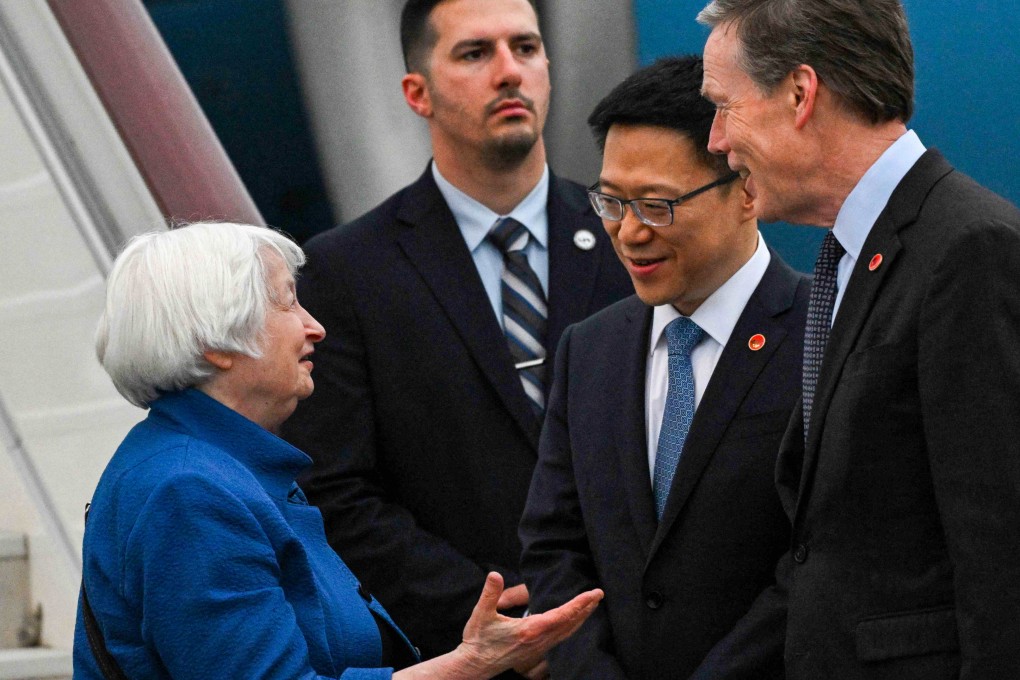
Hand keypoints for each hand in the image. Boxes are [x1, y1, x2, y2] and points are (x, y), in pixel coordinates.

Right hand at [459, 572, 601, 677]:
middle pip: (570, 623)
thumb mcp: (481, 614)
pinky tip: (573, 624)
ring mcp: (539, 648)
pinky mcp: (536, 652)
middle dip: (586, 609)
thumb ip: (490, 594)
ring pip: (567, 632)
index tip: (593, 593)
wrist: (475, 665)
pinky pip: (561, 639)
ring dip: (581, 618)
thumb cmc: (478, 639)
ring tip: (591, 606)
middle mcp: (539, 640)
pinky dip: (571, 628)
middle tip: (599, 595)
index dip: (579, 603)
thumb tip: (494, 575)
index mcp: (530, 629)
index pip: (562, 614)